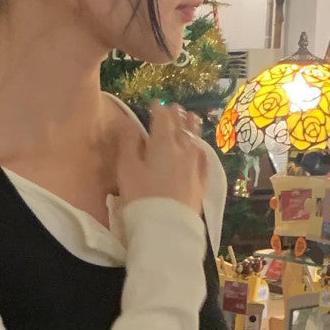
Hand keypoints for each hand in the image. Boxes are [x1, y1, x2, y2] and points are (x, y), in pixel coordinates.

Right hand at [117, 101, 207, 215]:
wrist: (166, 227)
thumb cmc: (141, 197)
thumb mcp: (127, 169)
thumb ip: (128, 143)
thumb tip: (128, 123)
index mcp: (162, 142)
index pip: (161, 118)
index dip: (158, 108)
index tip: (155, 102)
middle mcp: (182, 149)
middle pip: (180, 126)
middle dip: (176, 115)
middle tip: (175, 107)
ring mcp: (194, 166)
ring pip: (194, 140)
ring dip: (191, 127)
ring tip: (191, 118)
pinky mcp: (201, 182)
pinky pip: (203, 160)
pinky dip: (200, 150)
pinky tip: (200, 149)